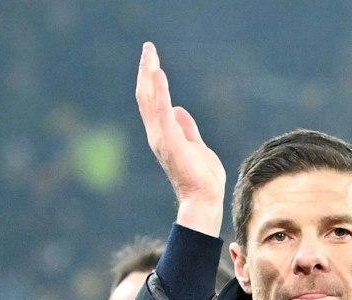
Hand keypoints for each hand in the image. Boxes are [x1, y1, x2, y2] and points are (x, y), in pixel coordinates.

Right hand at [136, 41, 225, 234]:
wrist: (204, 199)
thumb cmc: (201, 178)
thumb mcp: (196, 145)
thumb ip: (187, 127)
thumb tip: (178, 108)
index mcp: (163, 134)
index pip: (153, 101)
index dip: (151, 79)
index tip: (152, 59)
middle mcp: (157, 134)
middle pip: (147, 96)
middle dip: (147, 71)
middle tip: (148, 48)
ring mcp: (162, 138)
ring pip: (151, 100)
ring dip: (150, 75)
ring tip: (150, 55)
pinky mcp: (171, 141)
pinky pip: (162, 111)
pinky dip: (160, 92)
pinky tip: (160, 74)